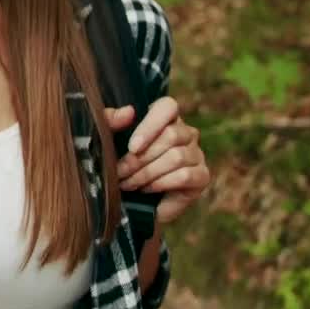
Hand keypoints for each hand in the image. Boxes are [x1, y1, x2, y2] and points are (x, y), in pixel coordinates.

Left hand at [107, 97, 210, 224]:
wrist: (130, 202)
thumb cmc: (119, 164)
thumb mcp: (108, 140)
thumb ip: (111, 120)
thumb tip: (129, 112)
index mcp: (164, 118)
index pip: (168, 106)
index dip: (150, 125)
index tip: (132, 147)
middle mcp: (185, 132)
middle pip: (171, 135)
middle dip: (140, 158)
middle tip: (120, 172)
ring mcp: (196, 154)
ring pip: (176, 156)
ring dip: (146, 173)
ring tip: (129, 183)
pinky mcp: (202, 176)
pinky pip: (185, 175)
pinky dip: (161, 183)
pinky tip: (147, 189)